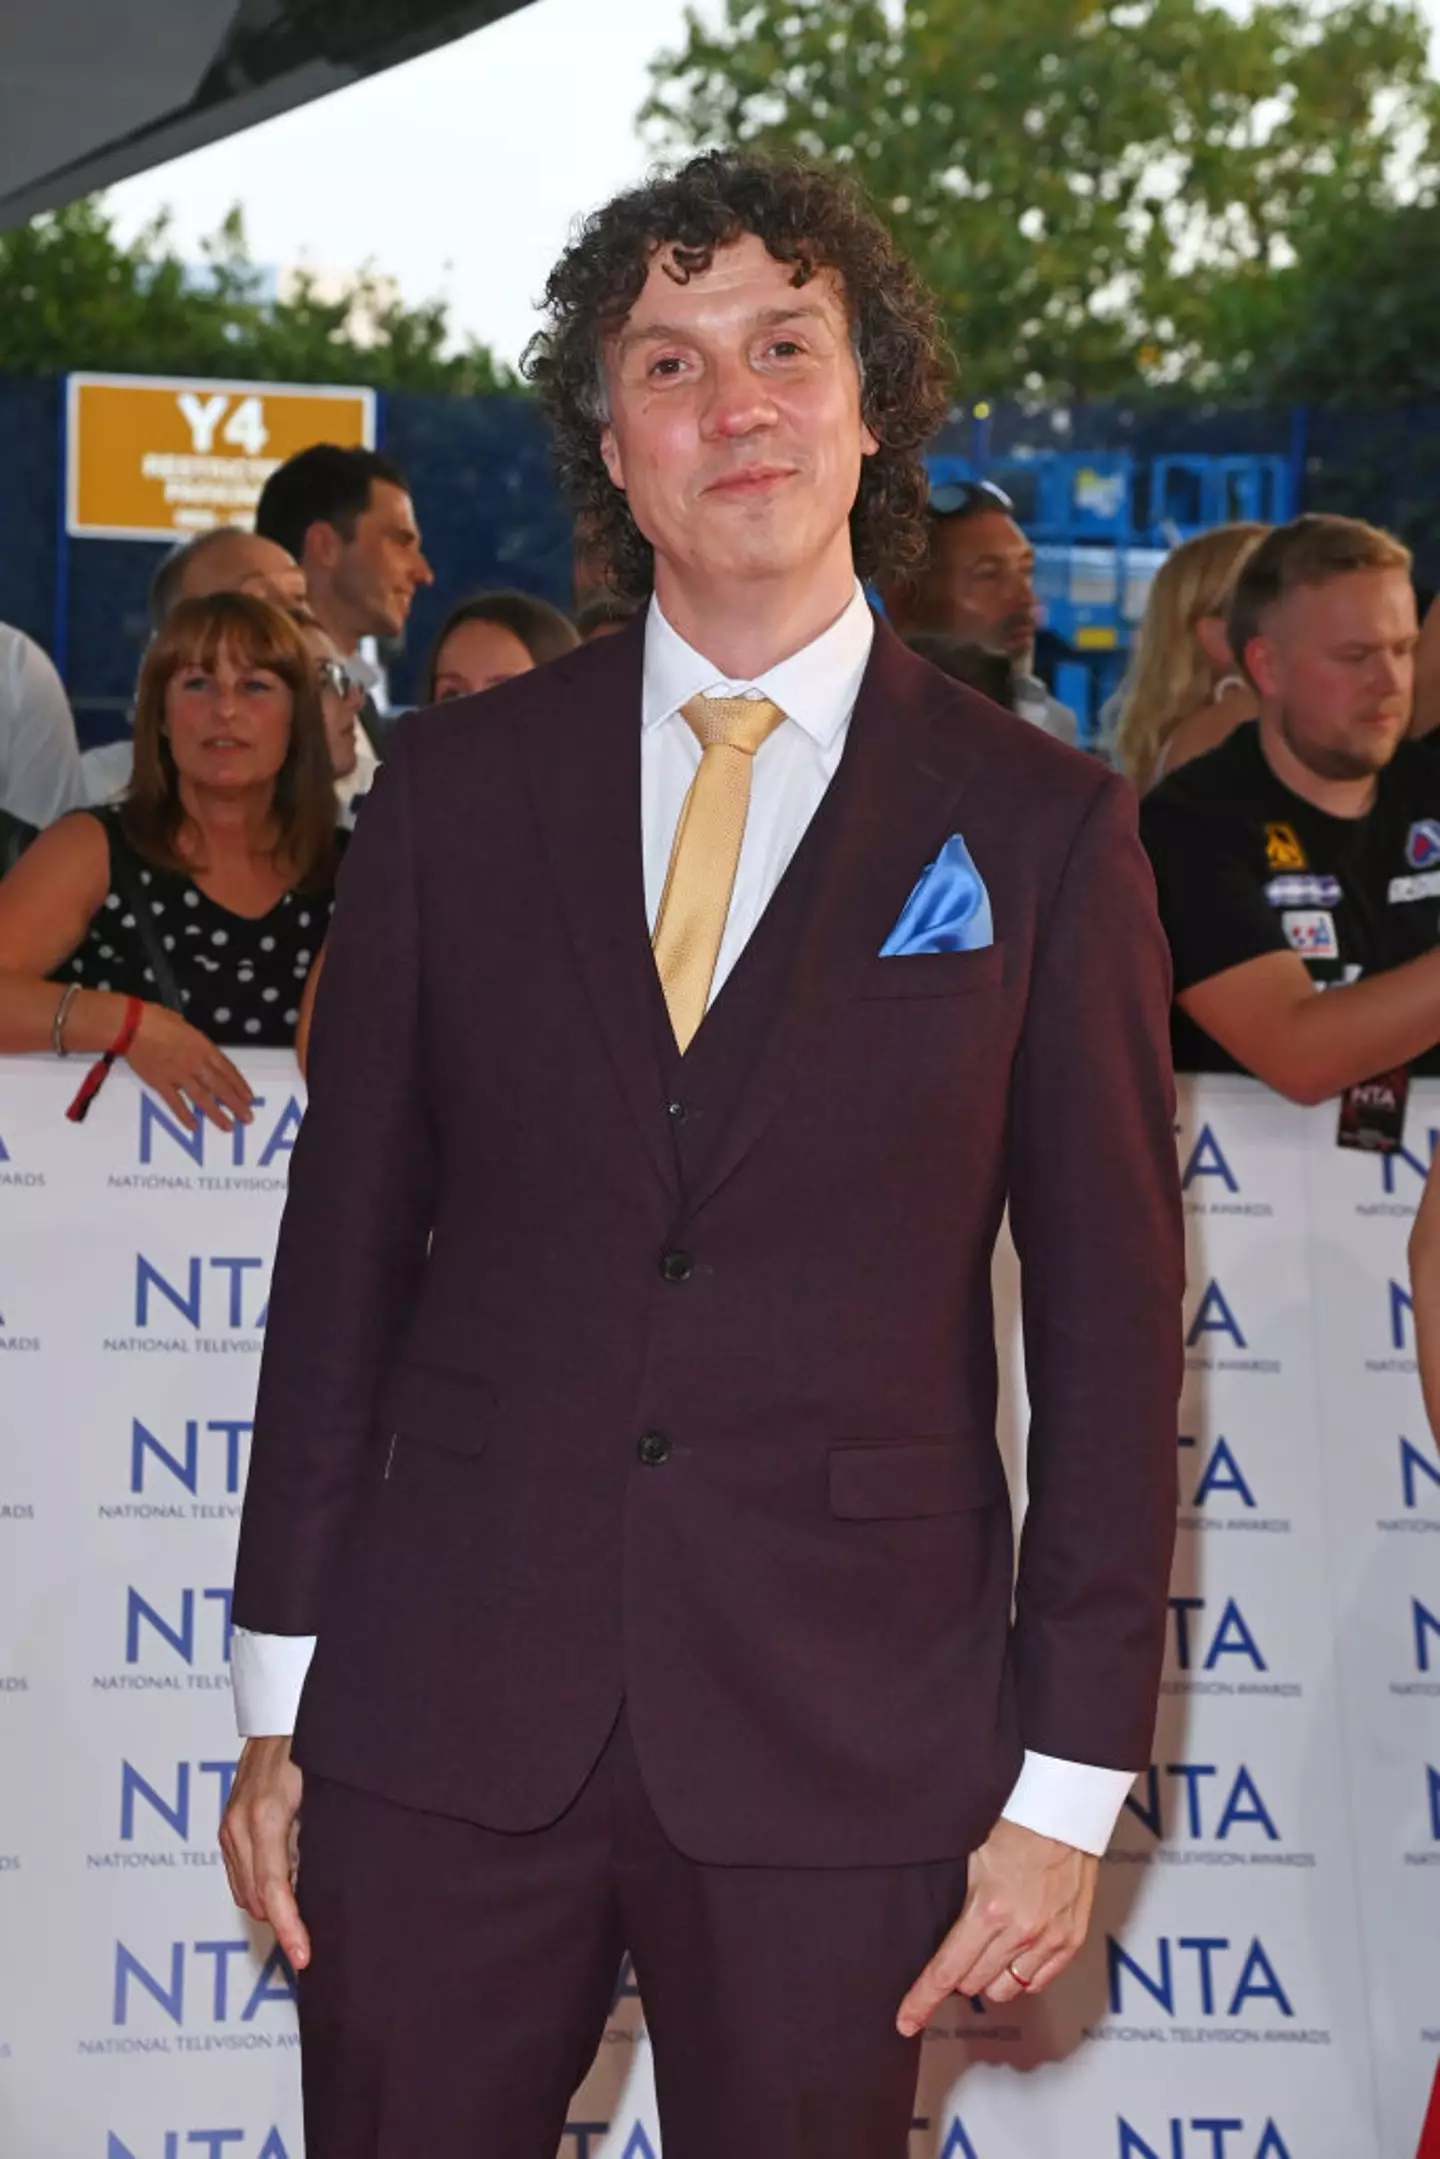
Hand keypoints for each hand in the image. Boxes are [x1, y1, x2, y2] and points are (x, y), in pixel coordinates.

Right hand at [125, 1004, 253, 1132]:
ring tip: (228, 1126)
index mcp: (203, 1047)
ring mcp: (179, 1075)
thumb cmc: (157, 1019)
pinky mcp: (161, 1083)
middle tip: (247, 1118)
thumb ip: (196, 1042)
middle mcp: (196, 1063)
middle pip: (220, 1087)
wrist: (133, 1025)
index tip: (248, 1097)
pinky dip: (185, 1115)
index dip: (239, 1085)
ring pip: (202, 1098)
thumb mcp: (186, 1026)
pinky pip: (175, 1102)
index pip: (227, 1070)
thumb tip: (201, 1050)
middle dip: (235, 1103)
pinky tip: (194, 1126)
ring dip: (216, 1113)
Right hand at [219, 1736, 310, 1971]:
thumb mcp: (327, 1793)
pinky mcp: (227, 1825)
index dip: (290, 1929)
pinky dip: (261, 1887)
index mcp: (266, 1817)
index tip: (304, 1957)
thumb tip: (333, 1884)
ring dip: (272, 1907)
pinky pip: (240, 1873)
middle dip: (284, 1924)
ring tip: (307, 1912)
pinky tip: (290, 1883)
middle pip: (256, 1899)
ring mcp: (229, 1825)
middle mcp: (240, 1824)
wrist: (284, 1713)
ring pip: (245, 1891)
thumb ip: (322, 1838)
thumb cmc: (313, 1748)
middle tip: (314, 1941)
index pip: (274, 1890)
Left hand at [896, 1818, 1097, 2031]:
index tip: (905, 2021)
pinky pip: (1037, 1983)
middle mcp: (1020, 1932)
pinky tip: (1014, 1953)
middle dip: (958, 1977)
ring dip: (989, 1978)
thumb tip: (934, 1936)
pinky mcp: (1071, 1941)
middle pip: (974, 1985)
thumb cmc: (1012, 1825)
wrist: (1064, 1812)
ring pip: (1006, 1990)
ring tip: (986, 1951)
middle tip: (955, 1956)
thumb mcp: (970, 1858)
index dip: (922, 1999)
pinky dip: (1021, 1976)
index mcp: (988, 1910)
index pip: (946, 1971)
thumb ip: (956, 1902)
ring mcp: (1049, 1940)